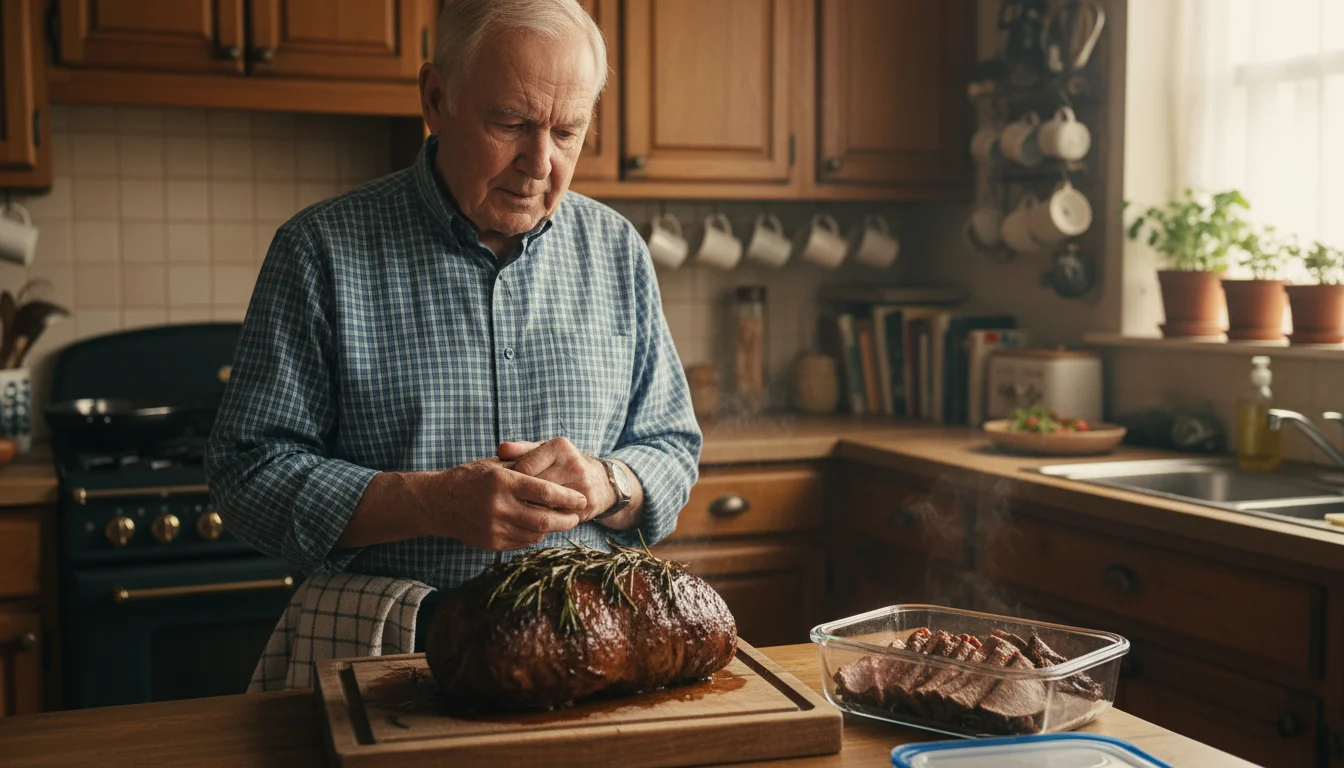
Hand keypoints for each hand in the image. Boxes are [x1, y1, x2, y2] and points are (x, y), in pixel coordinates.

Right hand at [430, 457, 587, 550]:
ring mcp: (495, 527)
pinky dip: (536, 536)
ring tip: (562, 522)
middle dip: (566, 519)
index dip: (568, 497)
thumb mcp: (496, 464)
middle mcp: (499, 506)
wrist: (438, 503)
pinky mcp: (491, 543)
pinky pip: (523, 543)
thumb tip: (558, 472)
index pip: (545, 492)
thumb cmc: (471, 478)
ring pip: (536, 534)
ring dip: (553, 529)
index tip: (581, 498)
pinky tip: (540, 529)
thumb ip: (525, 467)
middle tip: (577, 515)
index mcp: (503, 482)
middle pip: (545, 519)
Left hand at [498, 438, 614, 521]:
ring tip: (520, 512)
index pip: (525, 467)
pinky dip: (544, 519)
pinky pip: (557, 517)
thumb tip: (501, 450)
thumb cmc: (562, 465)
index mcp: (560, 447)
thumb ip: (522, 450)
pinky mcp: (587, 505)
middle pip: (535, 487)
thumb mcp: (545, 452)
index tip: (505, 488)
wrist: (601, 482)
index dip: (511, 481)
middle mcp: (574, 464)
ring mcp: (582, 486)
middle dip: (520, 497)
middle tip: (508, 504)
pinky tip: (536, 519)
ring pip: (545, 505)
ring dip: (531, 510)